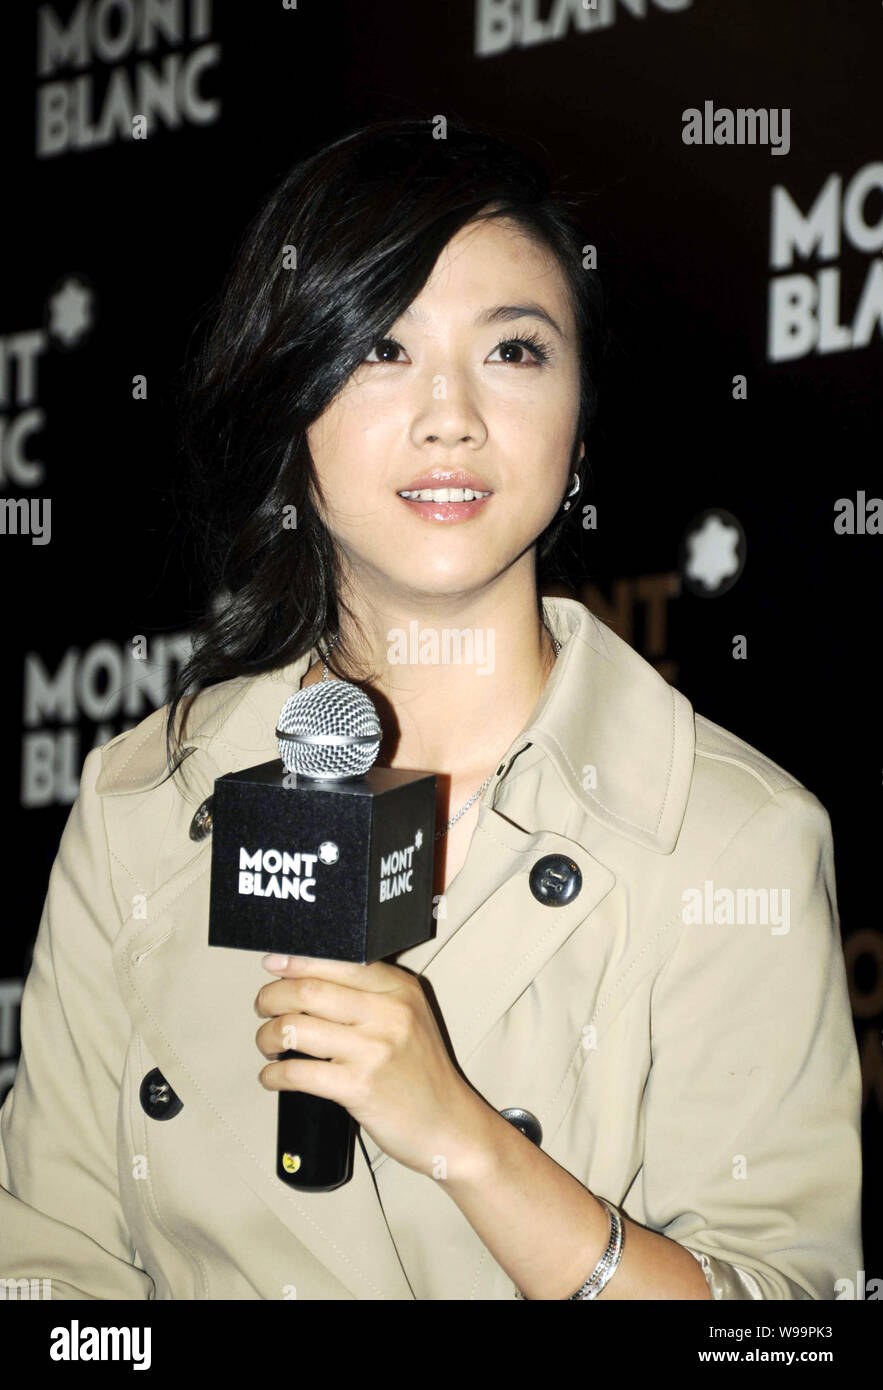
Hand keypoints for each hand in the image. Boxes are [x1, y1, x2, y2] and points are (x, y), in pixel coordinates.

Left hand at [255, 954, 487, 1178]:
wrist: (449, 1125)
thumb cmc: (422, 1072)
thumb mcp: (409, 1017)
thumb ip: (370, 993)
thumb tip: (306, 976)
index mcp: (399, 989)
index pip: (338, 961)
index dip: (295, 961)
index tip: (272, 963)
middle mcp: (388, 1013)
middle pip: (308, 990)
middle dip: (271, 997)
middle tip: (263, 1008)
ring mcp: (374, 1050)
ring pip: (296, 1027)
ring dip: (268, 1035)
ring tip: (269, 1044)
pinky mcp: (359, 1088)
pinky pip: (297, 1072)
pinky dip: (272, 1074)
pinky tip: (272, 1076)